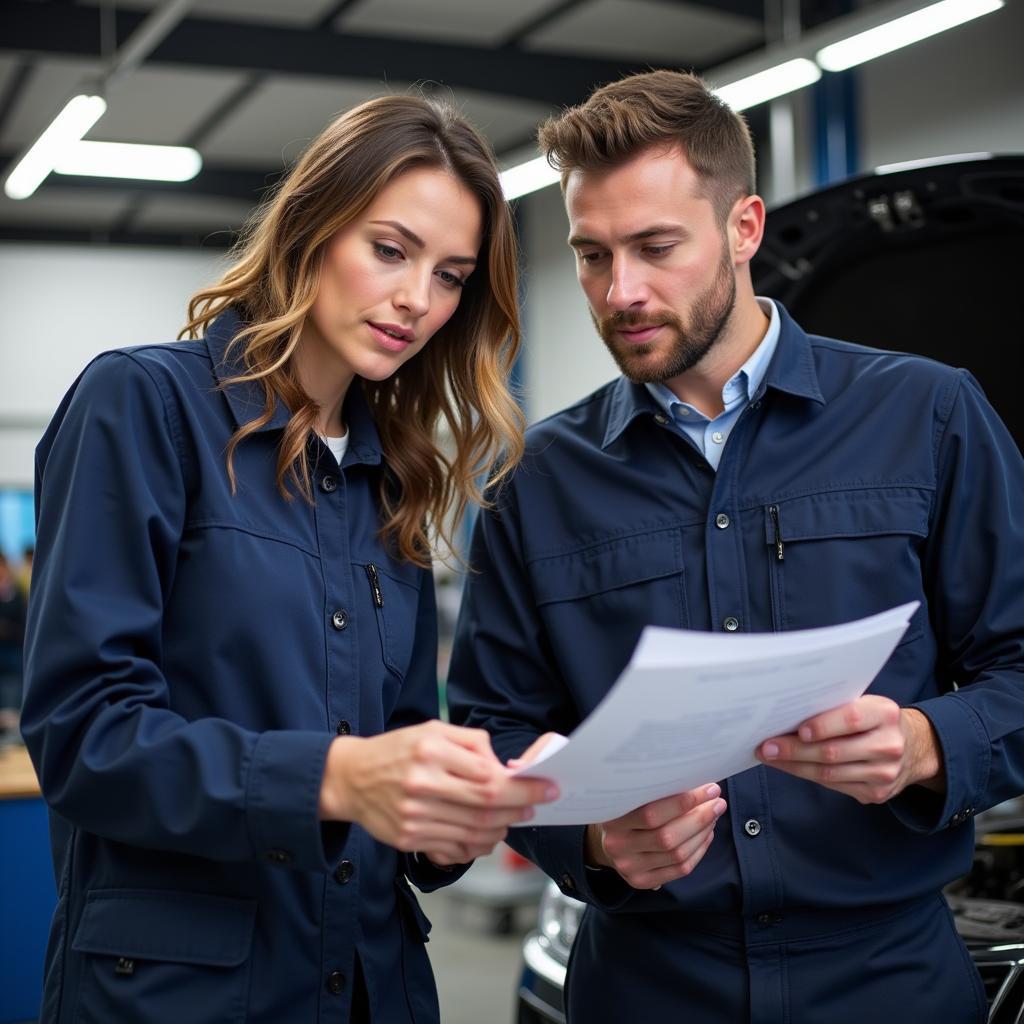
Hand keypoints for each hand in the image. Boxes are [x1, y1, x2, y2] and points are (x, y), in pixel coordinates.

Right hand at [319, 720, 557, 865]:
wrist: (350, 777)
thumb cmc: (397, 750)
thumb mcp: (432, 730)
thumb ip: (471, 743)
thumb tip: (505, 768)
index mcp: (431, 750)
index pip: (489, 776)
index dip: (523, 787)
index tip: (545, 787)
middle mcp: (422, 783)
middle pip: (486, 806)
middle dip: (519, 809)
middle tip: (534, 806)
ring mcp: (413, 815)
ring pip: (474, 832)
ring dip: (500, 830)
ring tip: (509, 821)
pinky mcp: (407, 838)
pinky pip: (453, 849)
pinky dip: (476, 846)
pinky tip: (483, 835)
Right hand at [584, 786, 725, 889]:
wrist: (609, 841)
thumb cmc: (627, 810)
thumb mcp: (631, 796)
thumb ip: (655, 791)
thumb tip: (696, 781)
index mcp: (612, 818)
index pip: (651, 813)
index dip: (684, 802)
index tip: (708, 788)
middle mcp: (618, 845)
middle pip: (667, 837)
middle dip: (699, 818)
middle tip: (718, 802)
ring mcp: (630, 867)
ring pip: (677, 854)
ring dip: (702, 833)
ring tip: (714, 815)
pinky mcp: (642, 882)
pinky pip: (680, 869)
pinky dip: (699, 850)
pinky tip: (707, 834)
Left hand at [757, 696, 944, 803]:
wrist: (914, 747)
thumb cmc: (874, 720)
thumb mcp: (864, 704)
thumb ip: (835, 708)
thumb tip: (787, 713)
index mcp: (885, 714)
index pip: (852, 719)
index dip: (823, 726)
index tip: (796, 729)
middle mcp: (889, 745)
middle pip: (834, 752)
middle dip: (794, 750)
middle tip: (766, 746)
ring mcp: (884, 773)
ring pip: (830, 774)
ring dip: (794, 766)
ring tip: (770, 757)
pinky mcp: (877, 793)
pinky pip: (834, 786)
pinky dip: (807, 776)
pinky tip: (789, 767)